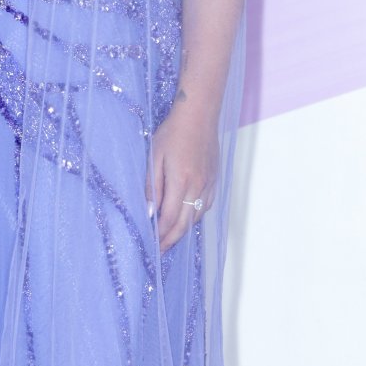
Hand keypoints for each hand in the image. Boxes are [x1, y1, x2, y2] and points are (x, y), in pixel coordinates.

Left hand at [145, 102, 218, 252]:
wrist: (199, 115)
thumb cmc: (173, 132)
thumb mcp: (155, 158)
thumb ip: (153, 187)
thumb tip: (150, 212)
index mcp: (181, 181)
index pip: (170, 218)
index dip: (161, 234)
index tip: (153, 244)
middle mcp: (198, 186)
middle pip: (186, 223)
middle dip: (172, 239)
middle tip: (161, 250)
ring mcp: (209, 183)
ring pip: (197, 216)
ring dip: (184, 229)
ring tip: (171, 236)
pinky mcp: (214, 179)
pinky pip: (206, 205)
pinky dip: (195, 216)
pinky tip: (186, 217)